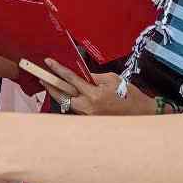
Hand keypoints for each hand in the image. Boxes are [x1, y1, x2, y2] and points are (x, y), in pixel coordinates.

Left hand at [38, 59, 155, 115]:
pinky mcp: (90, 120)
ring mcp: (88, 115)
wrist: (141, 113)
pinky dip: (68, 100)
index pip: (71, 79)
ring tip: (49, 84)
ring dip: (58, 93)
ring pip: (67, 103)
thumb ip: (94, 77)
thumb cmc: (129, 95)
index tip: (48, 62)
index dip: (58, 70)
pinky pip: (75, 108)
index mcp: (94, 95)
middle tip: (41, 77)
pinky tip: (64, 94)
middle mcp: (88, 107)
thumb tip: (81, 75)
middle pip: (62, 95)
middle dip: (50, 85)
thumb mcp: (113, 80)